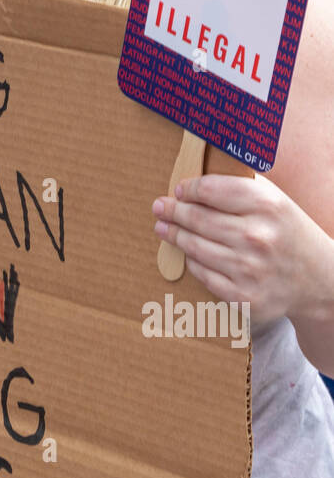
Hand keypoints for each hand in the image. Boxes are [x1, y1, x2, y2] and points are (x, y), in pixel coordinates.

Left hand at [153, 172, 332, 331]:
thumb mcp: (276, 201)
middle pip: (198, 219)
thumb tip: (197, 180)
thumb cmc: (288, 233)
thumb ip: (241, 187)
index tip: (180, 190)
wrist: (318, 280)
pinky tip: (187, 253)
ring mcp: (250, 270)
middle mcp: (258, 237)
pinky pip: (203, 274)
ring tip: (163, 228)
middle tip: (160, 207)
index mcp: (267, 206)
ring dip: (174, 236)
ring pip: (195, 247)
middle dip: (173, 211)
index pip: (211, 190)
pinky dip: (192, 262)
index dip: (189, 189)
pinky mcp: (243, 297)